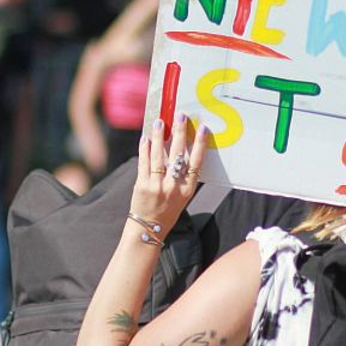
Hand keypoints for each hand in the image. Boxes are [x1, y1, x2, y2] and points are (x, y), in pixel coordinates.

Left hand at [131, 113, 207, 235]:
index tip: (203, 129)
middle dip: (180, 133)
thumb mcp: (183, 196)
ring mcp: (157, 186)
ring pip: (159, 155)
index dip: (200, 144)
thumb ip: (183, 176)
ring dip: (160, 136)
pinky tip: (146, 138)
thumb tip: (181, 150)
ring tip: (160, 122)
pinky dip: (145, 149)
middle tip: (180, 116)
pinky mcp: (142, 185)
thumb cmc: (168, 210)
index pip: (197, 162)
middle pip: (179, 154)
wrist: (149, 228)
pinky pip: (144, 163)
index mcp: (188, 189)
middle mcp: (174, 187)